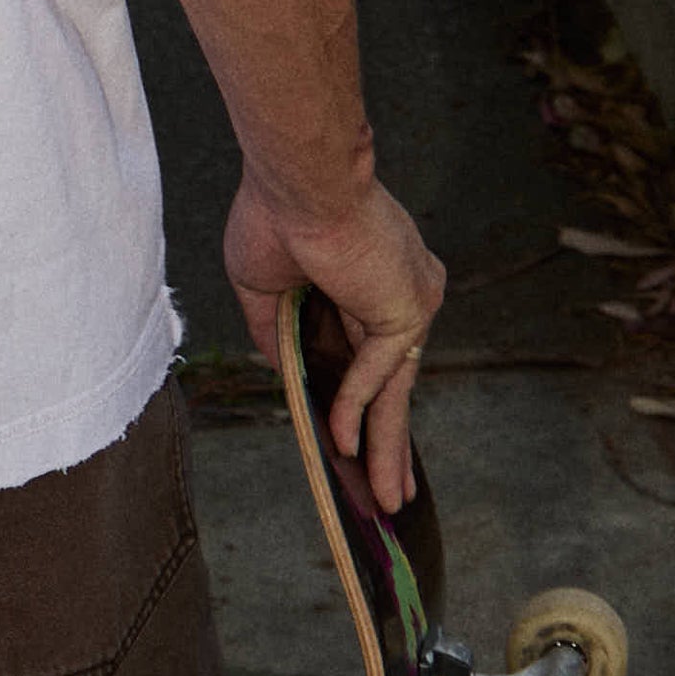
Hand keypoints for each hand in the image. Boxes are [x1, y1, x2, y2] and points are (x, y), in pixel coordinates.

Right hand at [224, 171, 446, 511]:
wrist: (296, 177)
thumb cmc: (274, 212)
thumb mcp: (264, 288)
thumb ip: (278, 335)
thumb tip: (286, 375)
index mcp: (373, 278)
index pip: (372, 354)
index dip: (364, 399)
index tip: (358, 438)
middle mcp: (403, 290)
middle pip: (393, 383)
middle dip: (388, 440)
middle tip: (389, 489)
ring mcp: (410, 301)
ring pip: (395, 389)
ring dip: (386, 446)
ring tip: (383, 498)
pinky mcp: (407, 310)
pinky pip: (376, 373)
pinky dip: (356, 408)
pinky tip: (342, 445)